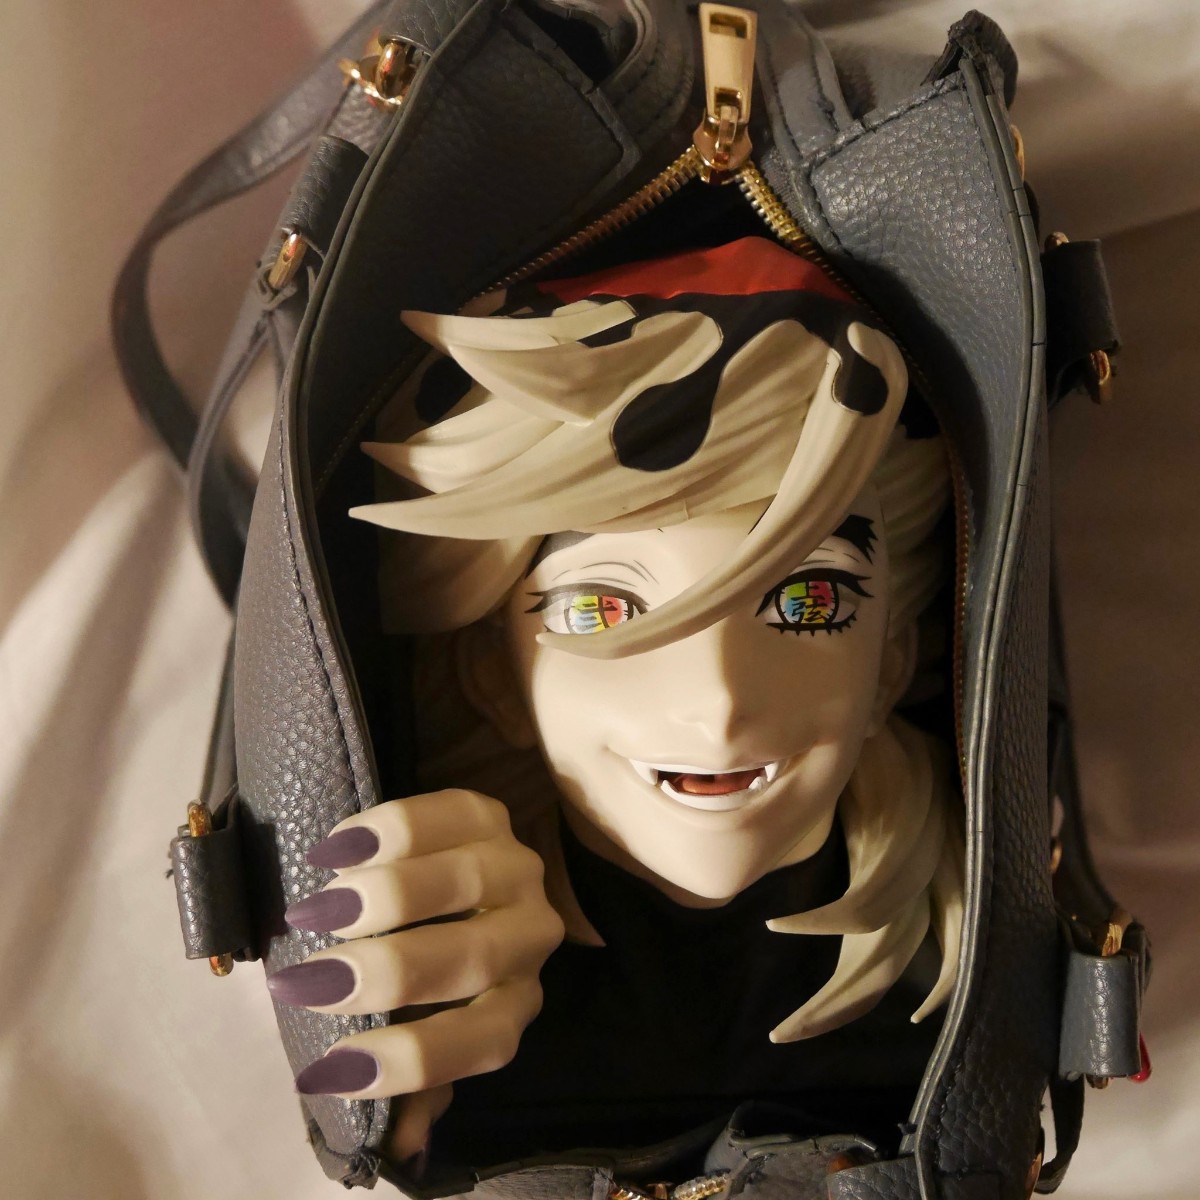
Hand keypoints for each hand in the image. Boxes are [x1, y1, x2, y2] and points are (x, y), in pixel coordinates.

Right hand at [267, 790, 564, 1160]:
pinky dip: (394, 829)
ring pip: (465, 880)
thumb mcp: (423, 1024)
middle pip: (470, 957)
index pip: (479, 1040)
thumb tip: (399, 1145)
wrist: (455, 880)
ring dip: (388, 896)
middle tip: (310, 977)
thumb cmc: (430, 970)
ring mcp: (517, 869)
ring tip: (318, 908)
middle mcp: (529, 938)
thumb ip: (414, 1079)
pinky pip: (451, 814)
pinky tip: (337, 848)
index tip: (328, 1069)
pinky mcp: (491, 813)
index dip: (410, 1061)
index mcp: (512, 1004)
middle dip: (388, 972)